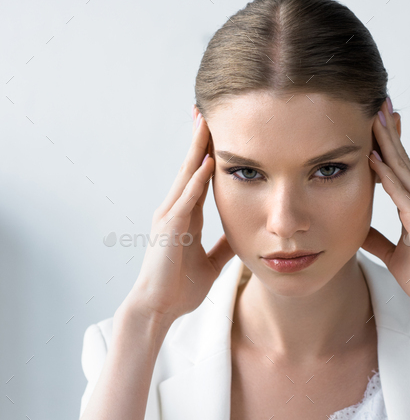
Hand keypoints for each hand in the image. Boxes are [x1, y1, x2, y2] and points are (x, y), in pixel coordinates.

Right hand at [126, 107, 234, 323]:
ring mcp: (170, 218)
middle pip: (191, 168)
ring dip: (197, 150)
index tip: (216, 130)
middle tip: (206, 110)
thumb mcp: (210, 264)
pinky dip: (197, 181)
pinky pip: (186, 200)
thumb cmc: (179, 288)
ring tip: (206, 122)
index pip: (200, 178)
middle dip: (199, 140)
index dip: (208, 153)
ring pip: (187, 176)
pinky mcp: (170, 230)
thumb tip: (242, 236)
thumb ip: (223, 246)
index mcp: (186, 217)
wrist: (157, 309)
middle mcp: (175, 211)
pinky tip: (208, 163)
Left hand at [361, 98, 409, 318]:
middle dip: (388, 129)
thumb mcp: (392, 253)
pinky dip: (386, 174)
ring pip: (401, 168)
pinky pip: (400, 193)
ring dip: (387, 142)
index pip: (398, 166)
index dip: (387, 142)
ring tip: (374, 116)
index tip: (376, 118)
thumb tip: (357, 230)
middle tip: (377, 101)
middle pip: (401, 158)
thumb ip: (377, 238)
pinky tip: (373, 157)